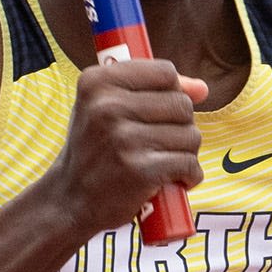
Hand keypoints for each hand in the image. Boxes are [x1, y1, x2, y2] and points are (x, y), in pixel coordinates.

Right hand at [48, 58, 207, 240]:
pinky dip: (189, 175)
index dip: (174, 92)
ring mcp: (124, 138)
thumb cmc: (94, 149)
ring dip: (186, 153)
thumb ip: (150, 91)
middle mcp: (107, 106)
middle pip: (182, 104)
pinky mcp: (140, 170)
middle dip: (182, 126)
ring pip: (191, 135)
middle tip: (162, 144)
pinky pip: (189, 164)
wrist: (70, 199)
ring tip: (163, 162)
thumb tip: (201, 88)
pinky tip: (173, 180)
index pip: (165, 72)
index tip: (163, 112)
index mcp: (97, 82)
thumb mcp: (105, 108)